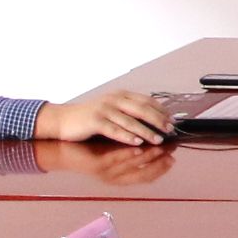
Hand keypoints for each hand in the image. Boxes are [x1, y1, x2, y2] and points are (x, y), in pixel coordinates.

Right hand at [37, 88, 172, 146]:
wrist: (64, 120)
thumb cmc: (91, 117)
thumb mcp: (112, 109)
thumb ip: (130, 111)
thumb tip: (154, 119)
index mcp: (121, 95)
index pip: (147, 101)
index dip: (161, 111)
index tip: (173, 120)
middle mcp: (114, 99)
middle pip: (142, 109)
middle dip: (158, 120)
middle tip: (170, 130)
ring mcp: (104, 109)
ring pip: (130, 121)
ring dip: (146, 131)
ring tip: (158, 139)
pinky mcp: (95, 121)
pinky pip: (114, 129)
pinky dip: (127, 136)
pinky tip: (137, 142)